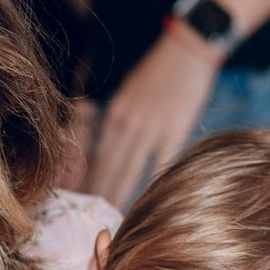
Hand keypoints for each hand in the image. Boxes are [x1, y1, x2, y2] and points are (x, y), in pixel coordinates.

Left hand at [86, 26, 220, 207]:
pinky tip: (149, 203)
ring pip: (130, 170)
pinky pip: (160, 164)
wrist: (187, 47)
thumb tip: (109, 146)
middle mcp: (127, 124)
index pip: (98, 156)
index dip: (90, 181)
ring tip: (114, 220)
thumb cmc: (159, 69)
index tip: (82, 204)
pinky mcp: (174, 130)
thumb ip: (119, 120)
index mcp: (114, 114)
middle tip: (92, 222)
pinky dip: (153, 185)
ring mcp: (150, 128)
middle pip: (109, 168)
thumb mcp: (129, 91)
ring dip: (121, 196)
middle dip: (100, 196)